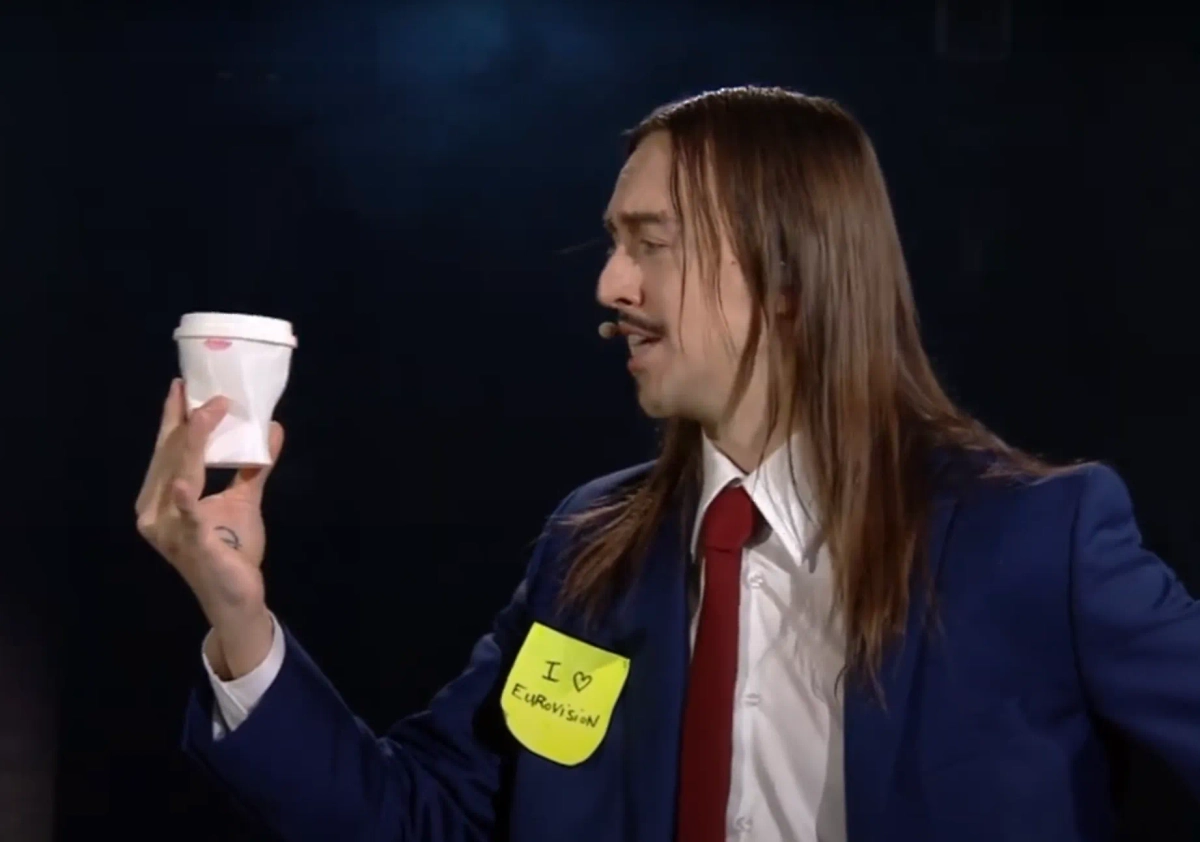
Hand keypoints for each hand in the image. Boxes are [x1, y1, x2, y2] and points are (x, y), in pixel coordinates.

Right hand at [135, 378, 283, 631]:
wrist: (237, 596)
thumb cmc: (232, 549)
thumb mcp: (244, 499)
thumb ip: (254, 466)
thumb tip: (273, 428)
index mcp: (162, 498)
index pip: (167, 451)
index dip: (174, 419)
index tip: (181, 386)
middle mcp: (155, 511)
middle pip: (170, 457)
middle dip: (186, 422)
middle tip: (200, 390)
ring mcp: (169, 529)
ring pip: (179, 475)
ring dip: (194, 443)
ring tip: (206, 412)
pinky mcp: (191, 544)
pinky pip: (187, 518)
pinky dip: (184, 500)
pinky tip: (182, 483)